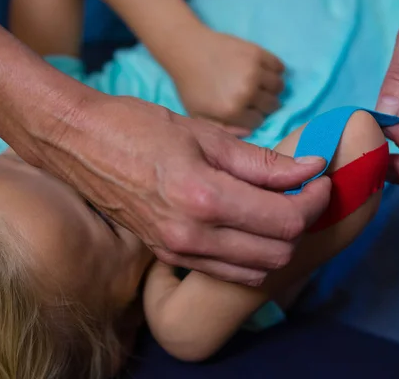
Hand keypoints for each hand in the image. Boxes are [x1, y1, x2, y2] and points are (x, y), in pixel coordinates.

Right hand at [33, 94, 329, 285]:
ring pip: (257, 269)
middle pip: (278, 252)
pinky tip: (248, 224)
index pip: (285, 220)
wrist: (79, 143)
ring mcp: (178, 250)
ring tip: (276, 208)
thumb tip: (309, 168)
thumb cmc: (137, 126)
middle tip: (300, 192)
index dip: (314, 200)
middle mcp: (192, 235)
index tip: (319, 178)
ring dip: (277, 242)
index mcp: (204, 198)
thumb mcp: (204, 134)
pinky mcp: (168, 255)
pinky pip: (227, 271)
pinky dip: (250, 254)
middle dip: (300, 222)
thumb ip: (262, 160)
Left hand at [170, 27, 284, 136]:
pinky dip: (276, 71)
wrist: (187, 49)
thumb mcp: (198, 115)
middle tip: (256, 98)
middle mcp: (247, 91)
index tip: (246, 110)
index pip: (258, 121)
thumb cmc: (191, 85)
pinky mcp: (258, 52)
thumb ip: (222, 128)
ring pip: (279, 86)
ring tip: (262, 85)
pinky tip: (264, 72)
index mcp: (232, 110)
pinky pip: (279, 67)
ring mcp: (254, 70)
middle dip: (265, 104)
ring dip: (272, 88)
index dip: (252, 117)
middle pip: (272, 104)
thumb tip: (249, 131)